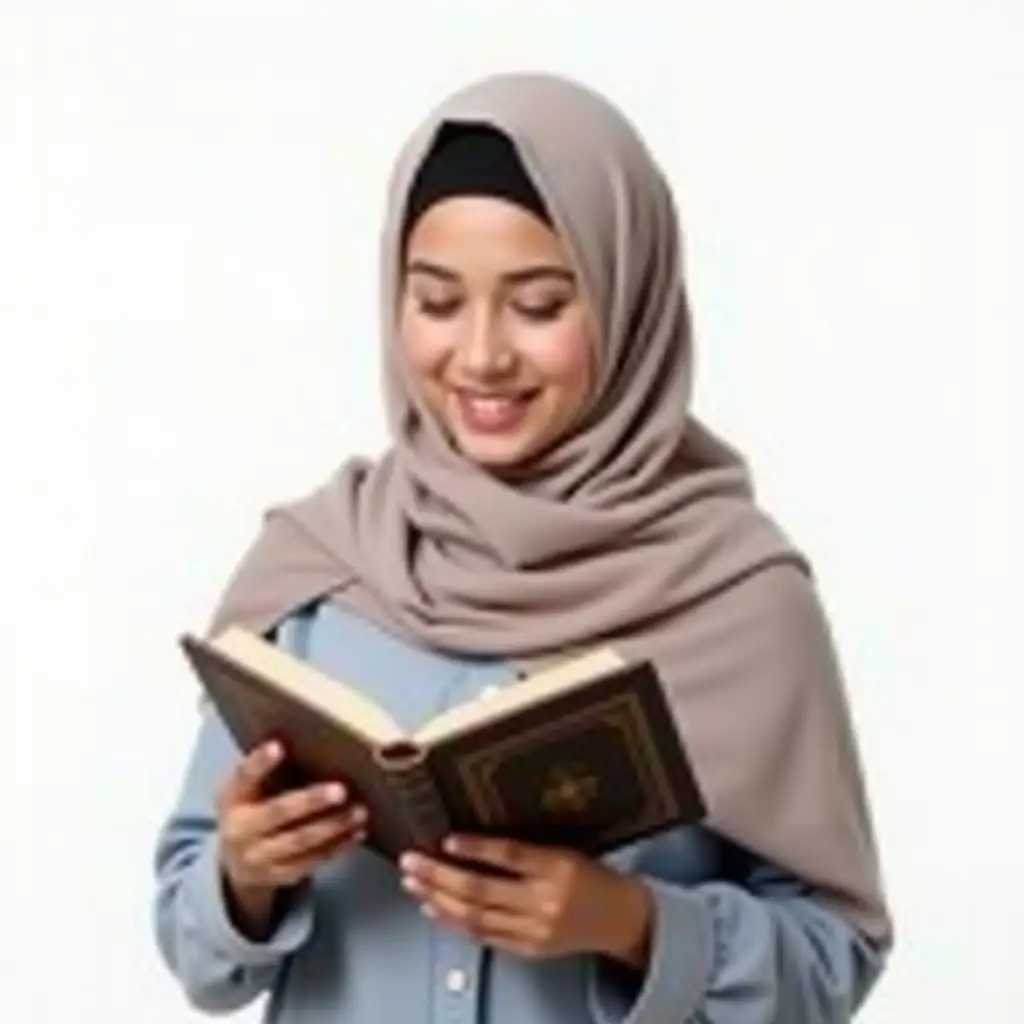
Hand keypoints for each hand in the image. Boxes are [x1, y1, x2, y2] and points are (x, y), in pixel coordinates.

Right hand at [216, 739, 367, 933]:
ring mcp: (258, 858)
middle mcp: (239, 830)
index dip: (260, 762)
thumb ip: (269, 770)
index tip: (279, 745)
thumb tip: (314, 736)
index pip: (243, 777)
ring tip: (360, 810)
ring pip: (300, 841)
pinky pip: (312, 862)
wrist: (236, 863)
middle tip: (340, 789)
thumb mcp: (248, 790)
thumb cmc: (253, 808)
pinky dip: (338, 847)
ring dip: (334, 826)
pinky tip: (358, 832)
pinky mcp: (279, 876)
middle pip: (277, 814)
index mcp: (232, 799)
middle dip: (310, 801)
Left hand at [399, 834, 651, 967]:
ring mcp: (535, 929)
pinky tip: (434, 908)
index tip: (448, 839)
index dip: (477, 848)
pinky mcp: (529, 949)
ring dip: (438, 898)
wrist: (622, 918)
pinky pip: (484, 936)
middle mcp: (546, 901)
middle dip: (439, 875)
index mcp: (559, 867)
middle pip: (482, 889)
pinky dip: (454, 922)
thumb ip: (527, 848)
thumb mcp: (567, 849)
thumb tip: (474, 836)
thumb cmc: (592, 876)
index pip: (511, 855)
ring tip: (414, 882)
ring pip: (476, 916)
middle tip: (413, 861)